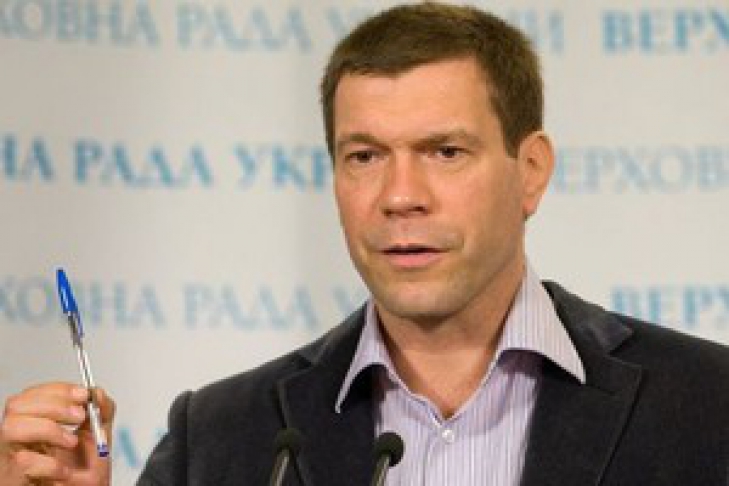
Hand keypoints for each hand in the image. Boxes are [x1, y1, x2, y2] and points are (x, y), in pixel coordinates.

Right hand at [0, 383, 114, 485]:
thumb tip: (98, 393)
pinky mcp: (14, 478)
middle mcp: (19, 436)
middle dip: (54, 405)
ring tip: (71, 441)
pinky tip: (65, 470)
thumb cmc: (83, 469)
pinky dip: (50, 464)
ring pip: (12, 428)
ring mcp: (12, 456)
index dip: (58, 390)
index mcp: (35, 420)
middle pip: (17, 406)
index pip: (33, 393)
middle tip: (79, 417)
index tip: (83, 395)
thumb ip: (102, 411)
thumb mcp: (97, 434)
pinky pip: (24, 462)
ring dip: (48, 429)